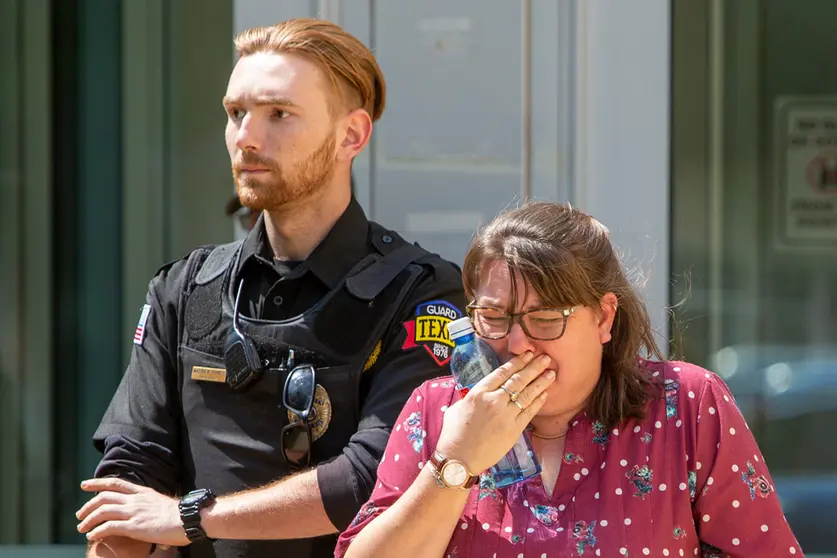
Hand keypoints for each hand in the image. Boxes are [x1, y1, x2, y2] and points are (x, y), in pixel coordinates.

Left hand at [77, 478, 188, 547]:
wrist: (188, 518)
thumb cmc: (179, 514)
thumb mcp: (160, 503)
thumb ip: (148, 505)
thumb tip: (146, 512)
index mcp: (142, 492)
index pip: (115, 483)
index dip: (97, 483)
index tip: (84, 484)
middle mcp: (135, 500)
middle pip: (104, 498)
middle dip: (88, 505)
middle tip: (80, 514)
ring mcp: (134, 512)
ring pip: (103, 512)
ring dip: (88, 520)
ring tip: (82, 528)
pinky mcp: (134, 526)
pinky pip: (109, 527)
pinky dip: (97, 531)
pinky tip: (92, 536)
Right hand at [435, 351, 554, 473]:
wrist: (459, 459)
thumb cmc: (453, 434)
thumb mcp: (457, 408)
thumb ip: (471, 397)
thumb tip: (479, 392)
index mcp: (479, 393)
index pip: (502, 372)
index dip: (517, 362)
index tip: (527, 354)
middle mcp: (494, 401)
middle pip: (518, 380)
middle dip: (533, 367)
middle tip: (545, 358)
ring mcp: (506, 415)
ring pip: (527, 394)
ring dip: (541, 382)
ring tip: (551, 373)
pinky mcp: (514, 430)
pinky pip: (529, 412)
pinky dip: (538, 401)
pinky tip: (545, 393)